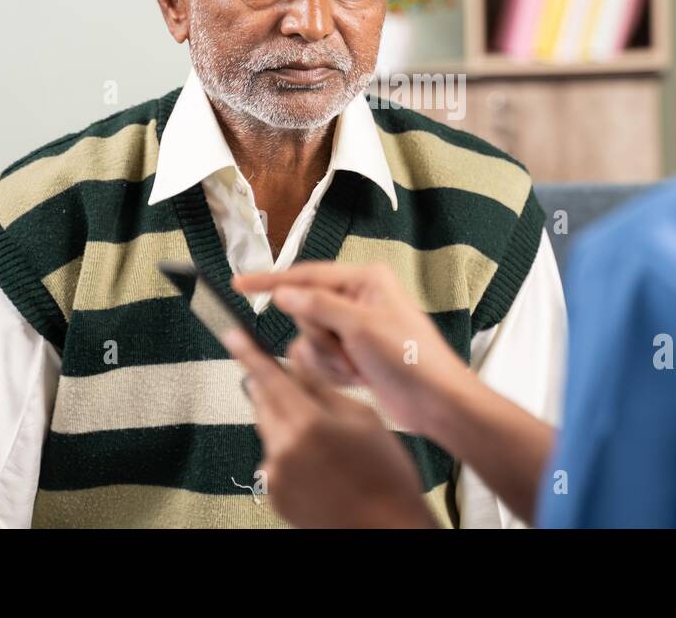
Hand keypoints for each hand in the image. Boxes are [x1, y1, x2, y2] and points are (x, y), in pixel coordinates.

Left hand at [222, 328, 436, 528]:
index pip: (267, 378)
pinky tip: (321, 462)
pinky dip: (288, 451)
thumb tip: (298, 363)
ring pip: (269, 431)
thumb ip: (321, 388)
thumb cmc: (385, 474)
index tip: (232, 335)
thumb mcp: (361, 418)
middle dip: (273, 389)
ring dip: (285, 422)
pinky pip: (274, 459)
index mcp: (306, 424)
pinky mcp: (275, 496)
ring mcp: (275, 476)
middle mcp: (282, 450)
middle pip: (263, 403)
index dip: (248, 353)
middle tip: (298, 388)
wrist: (386, 528)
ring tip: (324, 438)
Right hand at [232, 262, 474, 436]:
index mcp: (365, 280)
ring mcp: (356, 328)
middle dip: (320, 338)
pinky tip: (358, 377)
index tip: (241, 284)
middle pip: (306, 312)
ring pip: (311, 339)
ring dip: (328, 359)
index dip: (272, 282)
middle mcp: (358, 299)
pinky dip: (334, 372)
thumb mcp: (361, 327)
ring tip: (358, 367)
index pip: (307, 275)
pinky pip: (322, 359)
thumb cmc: (412, 358)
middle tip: (348, 351)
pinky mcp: (354, 354)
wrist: (434, 401)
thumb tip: (285, 293)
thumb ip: (318, 306)